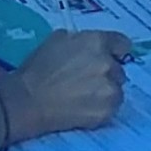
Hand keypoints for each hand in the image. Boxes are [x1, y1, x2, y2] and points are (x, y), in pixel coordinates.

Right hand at [0, 30, 131, 142]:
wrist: (28, 101)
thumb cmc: (38, 68)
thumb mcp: (57, 40)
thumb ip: (81, 39)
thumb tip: (92, 46)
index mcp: (96, 42)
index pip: (123, 44)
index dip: (115, 51)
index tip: (110, 57)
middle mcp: (108, 64)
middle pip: (119, 69)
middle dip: (107, 73)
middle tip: (86, 80)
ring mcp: (110, 89)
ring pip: (117, 89)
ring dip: (105, 91)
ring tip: (82, 96)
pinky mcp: (108, 111)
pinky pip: (112, 107)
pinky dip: (101, 108)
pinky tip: (82, 107)